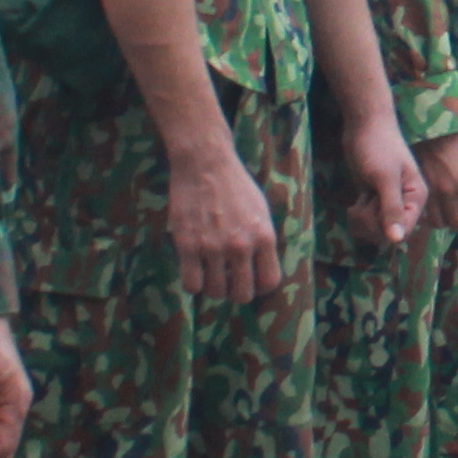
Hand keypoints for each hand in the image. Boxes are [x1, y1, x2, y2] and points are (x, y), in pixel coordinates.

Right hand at [167, 142, 283, 301]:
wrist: (205, 163)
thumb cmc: (235, 185)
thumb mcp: (261, 211)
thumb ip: (262, 241)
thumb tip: (262, 270)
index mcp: (264, 237)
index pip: (270, 282)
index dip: (260, 288)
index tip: (251, 282)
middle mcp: (241, 246)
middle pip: (242, 294)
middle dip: (236, 292)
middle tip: (228, 280)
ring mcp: (213, 247)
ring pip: (216, 292)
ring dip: (213, 287)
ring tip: (210, 273)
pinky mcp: (187, 245)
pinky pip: (191, 285)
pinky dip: (193, 284)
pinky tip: (194, 270)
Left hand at [342, 119, 431, 253]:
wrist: (364, 126)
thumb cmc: (378, 147)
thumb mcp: (384, 177)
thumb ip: (391, 208)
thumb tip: (397, 240)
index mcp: (416, 198)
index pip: (404, 231)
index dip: (385, 228)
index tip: (373, 208)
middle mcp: (405, 204)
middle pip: (387, 235)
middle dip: (370, 223)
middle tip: (364, 201)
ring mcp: (389, 204)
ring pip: (374, 231)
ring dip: (361, 220)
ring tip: (359, 201)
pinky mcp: (374, 202)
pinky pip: (365, 224)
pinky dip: (357, 217)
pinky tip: (356, 202)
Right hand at [423, 128, 457, 230]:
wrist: (433, 126)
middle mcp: (451, 192)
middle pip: (456, 223)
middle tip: (456, 210)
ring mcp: (432, 192)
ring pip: (437, 223)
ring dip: (442, 218)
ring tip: (442, 210)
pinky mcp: (418, 189)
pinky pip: (422, 212)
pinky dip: (426, 214)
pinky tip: (428, 207)